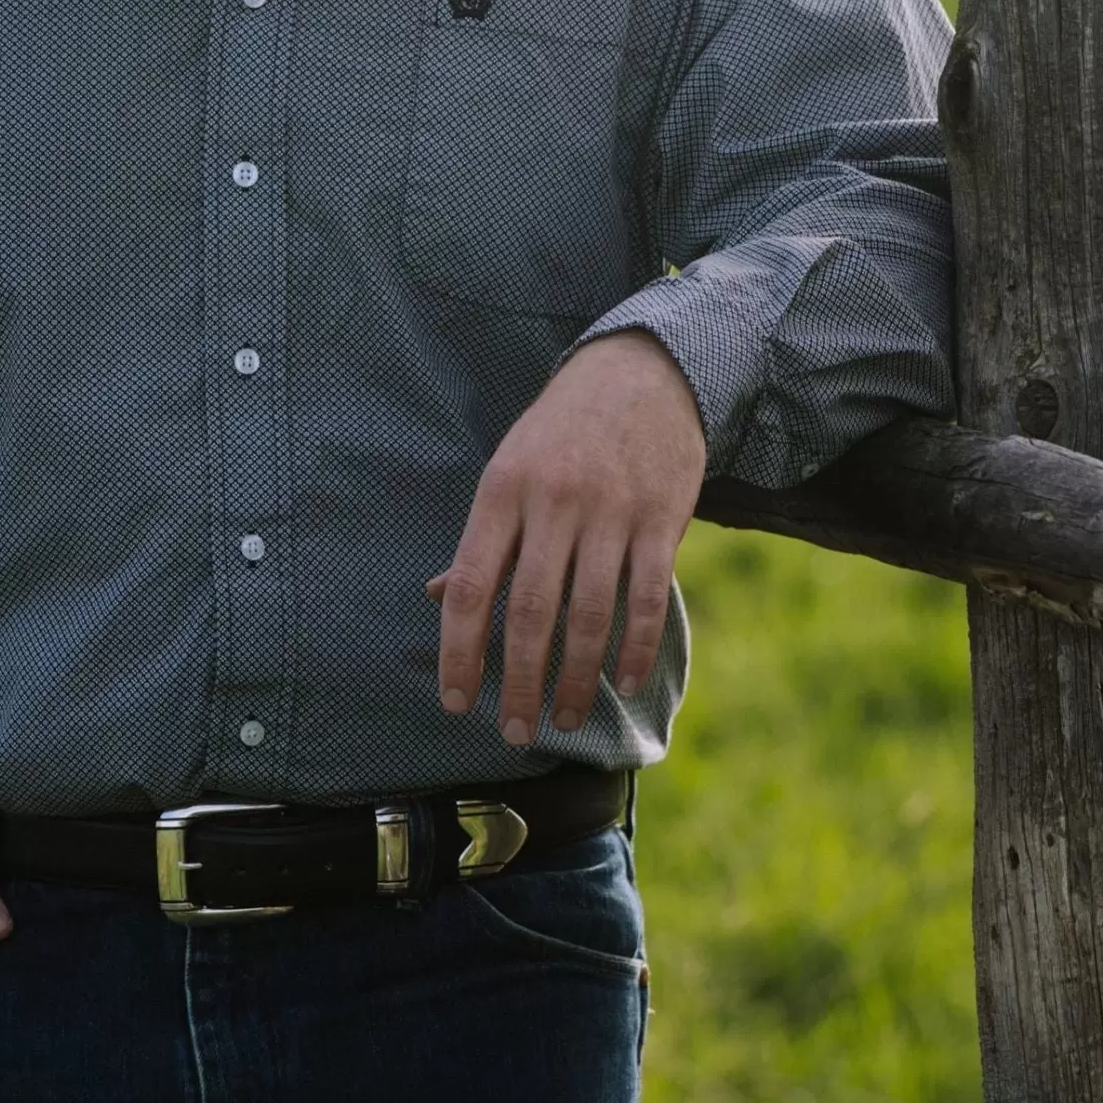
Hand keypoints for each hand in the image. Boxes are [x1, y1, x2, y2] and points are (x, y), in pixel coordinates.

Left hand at [430, 330, 706, 744]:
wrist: (643, 371)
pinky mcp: (660, 518)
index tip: (457, 700)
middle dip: (520, 681)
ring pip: (589, 613)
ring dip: (575, 677)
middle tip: (515, 731)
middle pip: (531, 610)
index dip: (460, 650)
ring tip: (564, 718)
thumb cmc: (563, 430)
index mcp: (503, 490)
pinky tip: (626, 681)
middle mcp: (554, 501)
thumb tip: (442, 600)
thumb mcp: (510, 467)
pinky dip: (636, 647)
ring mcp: (610, 510)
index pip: (471, 584)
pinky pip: (647, 597)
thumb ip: (485, 537)